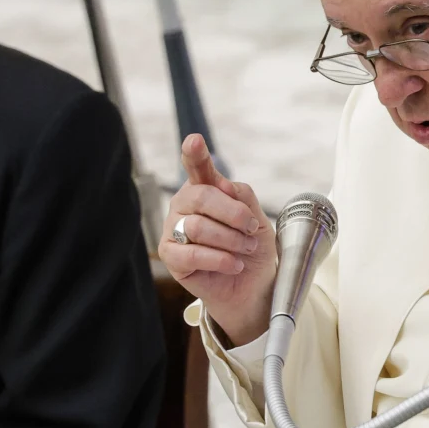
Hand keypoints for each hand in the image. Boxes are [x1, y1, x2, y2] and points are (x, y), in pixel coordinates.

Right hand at [159, 135, 274, 345]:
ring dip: (230, 240)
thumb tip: (222, 185)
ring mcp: (174, 230)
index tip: (195, 141)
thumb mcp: (257, 220)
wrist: (252, 286)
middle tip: (251, 229)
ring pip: (197, 226)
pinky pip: (192, 254)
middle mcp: (184, 206)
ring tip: (245, 250)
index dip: (194, 154)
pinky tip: (234, 264)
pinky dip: (219, 260)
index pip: (197, 167)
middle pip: (201, 196)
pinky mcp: (171, 257)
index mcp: (205, 190)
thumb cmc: (252, 249)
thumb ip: (242, 198)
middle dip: (233, 214)